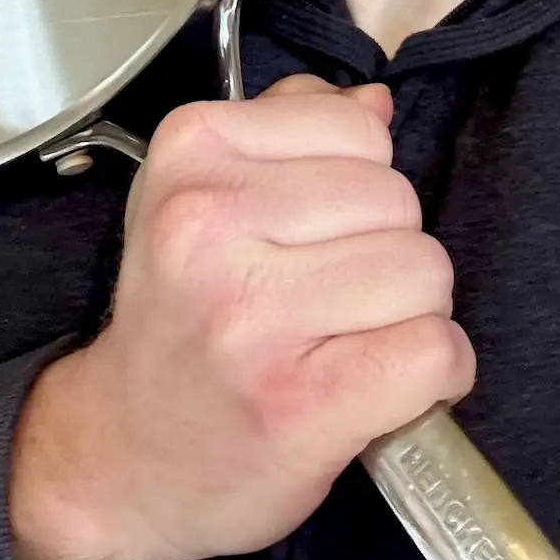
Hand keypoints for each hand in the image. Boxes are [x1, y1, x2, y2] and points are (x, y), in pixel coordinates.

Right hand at [8, 77, 472, 559]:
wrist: (122, 455)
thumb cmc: (180, 323)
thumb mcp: (202, 198)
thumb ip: (288, 134)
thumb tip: (373, 104)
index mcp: (192, 154)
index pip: (360, 129)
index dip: (361, 184)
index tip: (316, 235)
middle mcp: (210, 225)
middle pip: (399, 200)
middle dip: (389, 250)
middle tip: (332, 300)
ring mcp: (253, 317)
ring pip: (426, 273)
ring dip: (412, 315)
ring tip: (352, 342)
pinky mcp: (300, 402)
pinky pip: (434, 352)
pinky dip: (436, 375)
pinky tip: (385, 389)